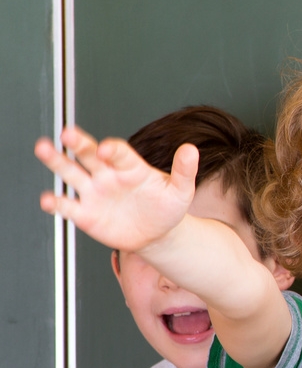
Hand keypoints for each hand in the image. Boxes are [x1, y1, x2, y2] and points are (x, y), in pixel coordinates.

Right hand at [36, 126, 194, 252]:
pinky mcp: (85, 213)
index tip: (108, 149)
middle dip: (78, 143)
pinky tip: (48, 199)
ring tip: (43, 147)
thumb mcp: (181, 191)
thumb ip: (184, 171)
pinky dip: (56, 202)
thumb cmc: (167, 207)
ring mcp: (93, 193)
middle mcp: (107, 175)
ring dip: (56, 160)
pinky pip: (67, 206)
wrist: (158, 233)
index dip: (113, 149)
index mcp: (131, 167)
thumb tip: (191, 150)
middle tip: (67, 133)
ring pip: (71, 173)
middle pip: (89, 154)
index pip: (119, 153)